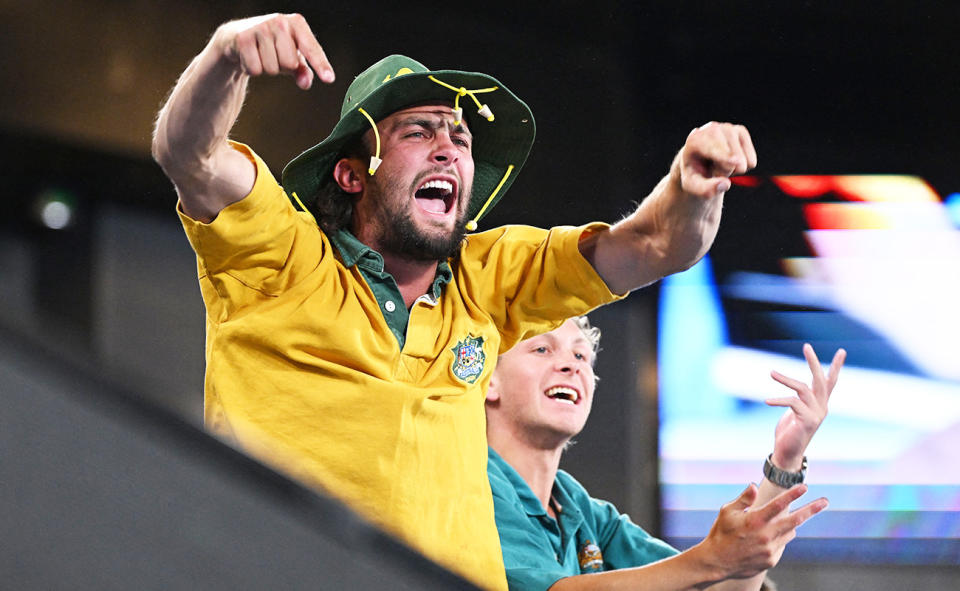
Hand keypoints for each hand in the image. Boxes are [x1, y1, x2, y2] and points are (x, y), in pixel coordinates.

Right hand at [213, 13, 334, 88]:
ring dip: (266, 68)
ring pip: (271, 68)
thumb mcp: (292, 59)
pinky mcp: (243, 38)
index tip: (329, 79)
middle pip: (290, 64)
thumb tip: (305, 83)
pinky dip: (251, 69)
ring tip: (260, 55)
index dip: (321, 65)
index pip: (312, 48)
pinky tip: (248, 57)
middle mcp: (280, 21)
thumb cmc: (272, 47)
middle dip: (282, 67)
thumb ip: (304, 71)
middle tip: (273, 56)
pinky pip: (255, 69)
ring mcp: (260, 27)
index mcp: (297, 24)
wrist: (237, 38)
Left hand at [678, 122, 756, 198]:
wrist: (698, 161)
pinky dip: (742, 166)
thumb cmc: (694, 174)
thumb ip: (705, 189)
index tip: (735, 162)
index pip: (713, 149)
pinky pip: (751, 160)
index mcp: (695, 140)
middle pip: (731, 157)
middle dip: (725, 171)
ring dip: (733, 169)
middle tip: (712, 169)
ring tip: (719, 164)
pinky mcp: (740, 131)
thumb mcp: (693, 186)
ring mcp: (728, 128)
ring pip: (743, 160)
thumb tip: (725, 184)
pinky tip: (729, 160)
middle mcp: (712, 129)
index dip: (724, 156)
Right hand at [699, 483, 826, 579]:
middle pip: (795, 520)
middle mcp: (765, 535)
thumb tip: (755, 486)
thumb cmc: (721, 533)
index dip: (792, 494)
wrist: (717, 562)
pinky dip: (778, 538)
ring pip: (789, 532)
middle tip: (825, 501)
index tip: (804, 486)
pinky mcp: (772, 560)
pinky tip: (763, 539)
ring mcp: (770, 549)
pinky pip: (782, 544)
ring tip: (774, 523)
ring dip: (789, 524)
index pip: (778, 504)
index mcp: (754, 520)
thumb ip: (744, 499)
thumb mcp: (727, 512)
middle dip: (812, 509)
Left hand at [767, 344, 846, 470]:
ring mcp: (817, 414)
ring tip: (771, 372)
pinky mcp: (808, 420)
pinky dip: (778, 400)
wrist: (788, 453)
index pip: (830, 382)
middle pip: (820, 380)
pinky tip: (767, 402)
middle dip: (814, 362)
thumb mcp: (795, 412)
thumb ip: (799, 399)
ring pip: (802, 388)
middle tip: (807, 346)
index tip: (842, 351)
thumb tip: (796, 389)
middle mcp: (821, 407)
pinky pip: (792, 402)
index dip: (836, 366)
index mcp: (819, 403)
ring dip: (785, 379)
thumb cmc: (789, 432)